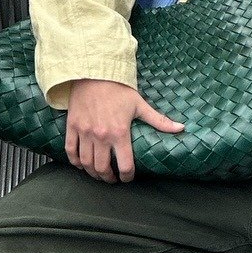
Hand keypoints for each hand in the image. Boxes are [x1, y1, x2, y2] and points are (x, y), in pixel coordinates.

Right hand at [65, 78, 183, 183]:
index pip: (125, 165)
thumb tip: (181, 128)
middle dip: (109, 178)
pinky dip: (75, 162)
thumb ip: (159, 120)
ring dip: (93, 173)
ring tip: (99, 174)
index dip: (127, 176)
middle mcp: (100, 136)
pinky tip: (81, 165)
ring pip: (86, 163)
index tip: (128, 178)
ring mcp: (85, 132)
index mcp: (119, 133)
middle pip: (102, 168)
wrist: (94, 73)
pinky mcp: (72, 127)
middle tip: (113, 179)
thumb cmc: (118, 89)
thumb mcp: (140, 104)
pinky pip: (70, 151)